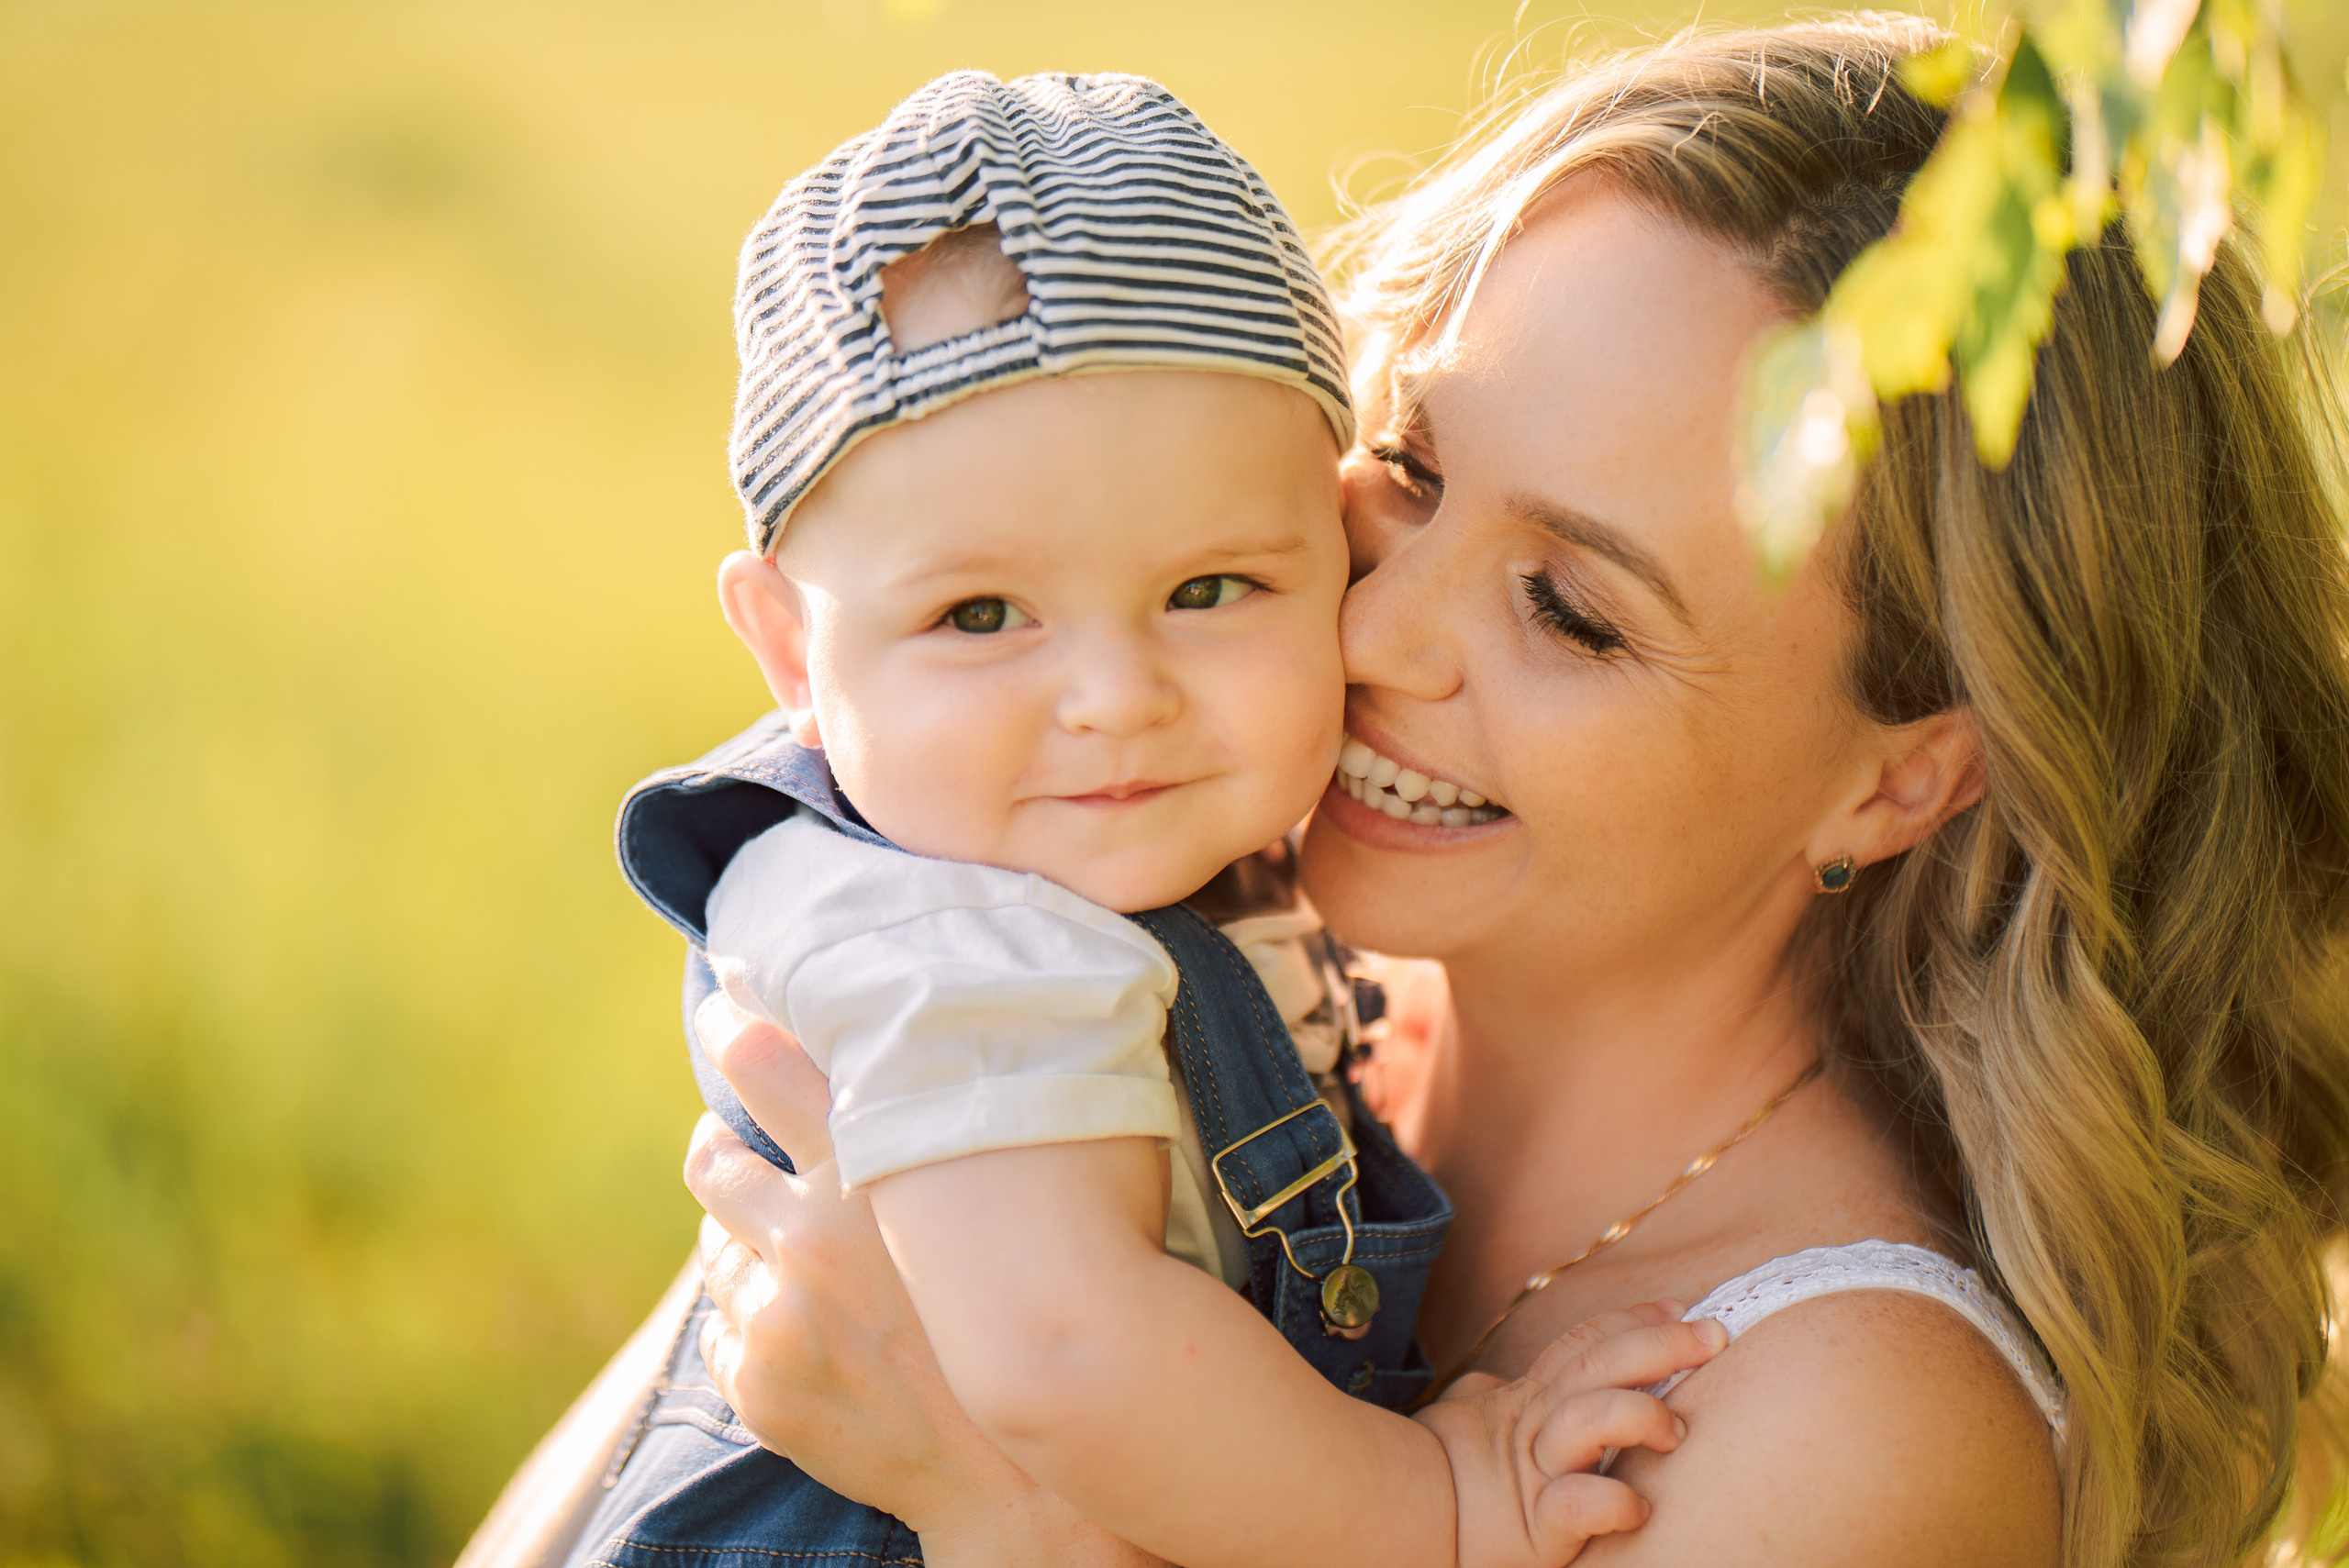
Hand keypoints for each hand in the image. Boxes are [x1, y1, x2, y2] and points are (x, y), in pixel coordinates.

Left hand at [685, 994, 1161, 1567]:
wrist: (1025, 1469)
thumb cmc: (1040, 1310)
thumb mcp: (1008, 1190)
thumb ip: (962, 1117)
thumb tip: (934, 1051)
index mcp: (872, 1170)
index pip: (763, 1064)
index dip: (735, 1030)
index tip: (726, 1012)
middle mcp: (811, 1235)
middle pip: (714, 1161)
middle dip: (719, 1149)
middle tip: (731, 1148)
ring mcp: (778, 1317)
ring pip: (718, 1253)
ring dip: (750, 1252)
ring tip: (805, 1271)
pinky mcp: (759, 1387)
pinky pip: (723, 1333)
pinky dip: (756, 1328)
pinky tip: (813, 1339)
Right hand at [1414, 1301, 1727, 1567]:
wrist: (1393, 1525)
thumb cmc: (1434, 1484)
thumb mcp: (1462, 1430)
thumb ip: (1487, 1402)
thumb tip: (1493, 1382)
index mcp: (1524, 1404)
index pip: (1583, 1345)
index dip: (1632, 1320)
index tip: (1678, 1307)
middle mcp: (1535, 1429)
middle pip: (1599, 1365)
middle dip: (1659, 1344)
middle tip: (1713, 1335)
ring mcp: (1535, 1476)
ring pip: (1590, 1421)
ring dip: (1638, 1413)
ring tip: (1675, 1430)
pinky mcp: (1537, 1529)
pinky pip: (1579, 1503)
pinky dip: (1613, 1501)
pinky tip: (1639, 1507)